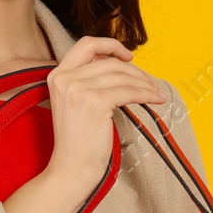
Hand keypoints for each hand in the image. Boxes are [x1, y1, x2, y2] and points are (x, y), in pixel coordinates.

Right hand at [40, 36, 167, 186]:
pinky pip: (129, 91)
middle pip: (110, 62)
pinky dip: (146, 94)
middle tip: (149, 83)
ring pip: (122, 76)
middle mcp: (64, 78)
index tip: (127, 56)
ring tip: (155, 94)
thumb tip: (116, 63)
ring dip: (145, 84)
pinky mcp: (95, 102)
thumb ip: (87, 80)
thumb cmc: (77, 140)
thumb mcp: (74, 102)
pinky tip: (156, 99)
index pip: (86, 45)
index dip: (110, 45)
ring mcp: (78, 89)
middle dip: (135, 71)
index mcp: (57, 75)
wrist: (71, 167)